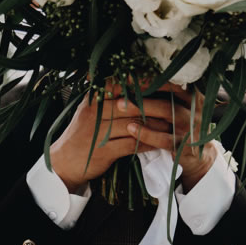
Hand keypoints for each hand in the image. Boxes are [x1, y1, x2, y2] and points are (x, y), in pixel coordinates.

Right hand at [49, 81, 215, 190]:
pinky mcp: (103, 151)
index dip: (153, 82)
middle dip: (162, 103)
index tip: (174, 82)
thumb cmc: (82, 135)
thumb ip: (111, 95)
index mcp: (95, 96)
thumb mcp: (92, 109)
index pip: (128, 83)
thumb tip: (141, 82)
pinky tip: (161, 143)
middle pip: (136, 103)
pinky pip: (132, 145)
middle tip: (182, 104)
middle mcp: (96, 110)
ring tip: (176, 125)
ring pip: (136, 124)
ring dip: (159, 126)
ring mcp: (99, 131)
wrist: (63, 162)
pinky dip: (149, 143)